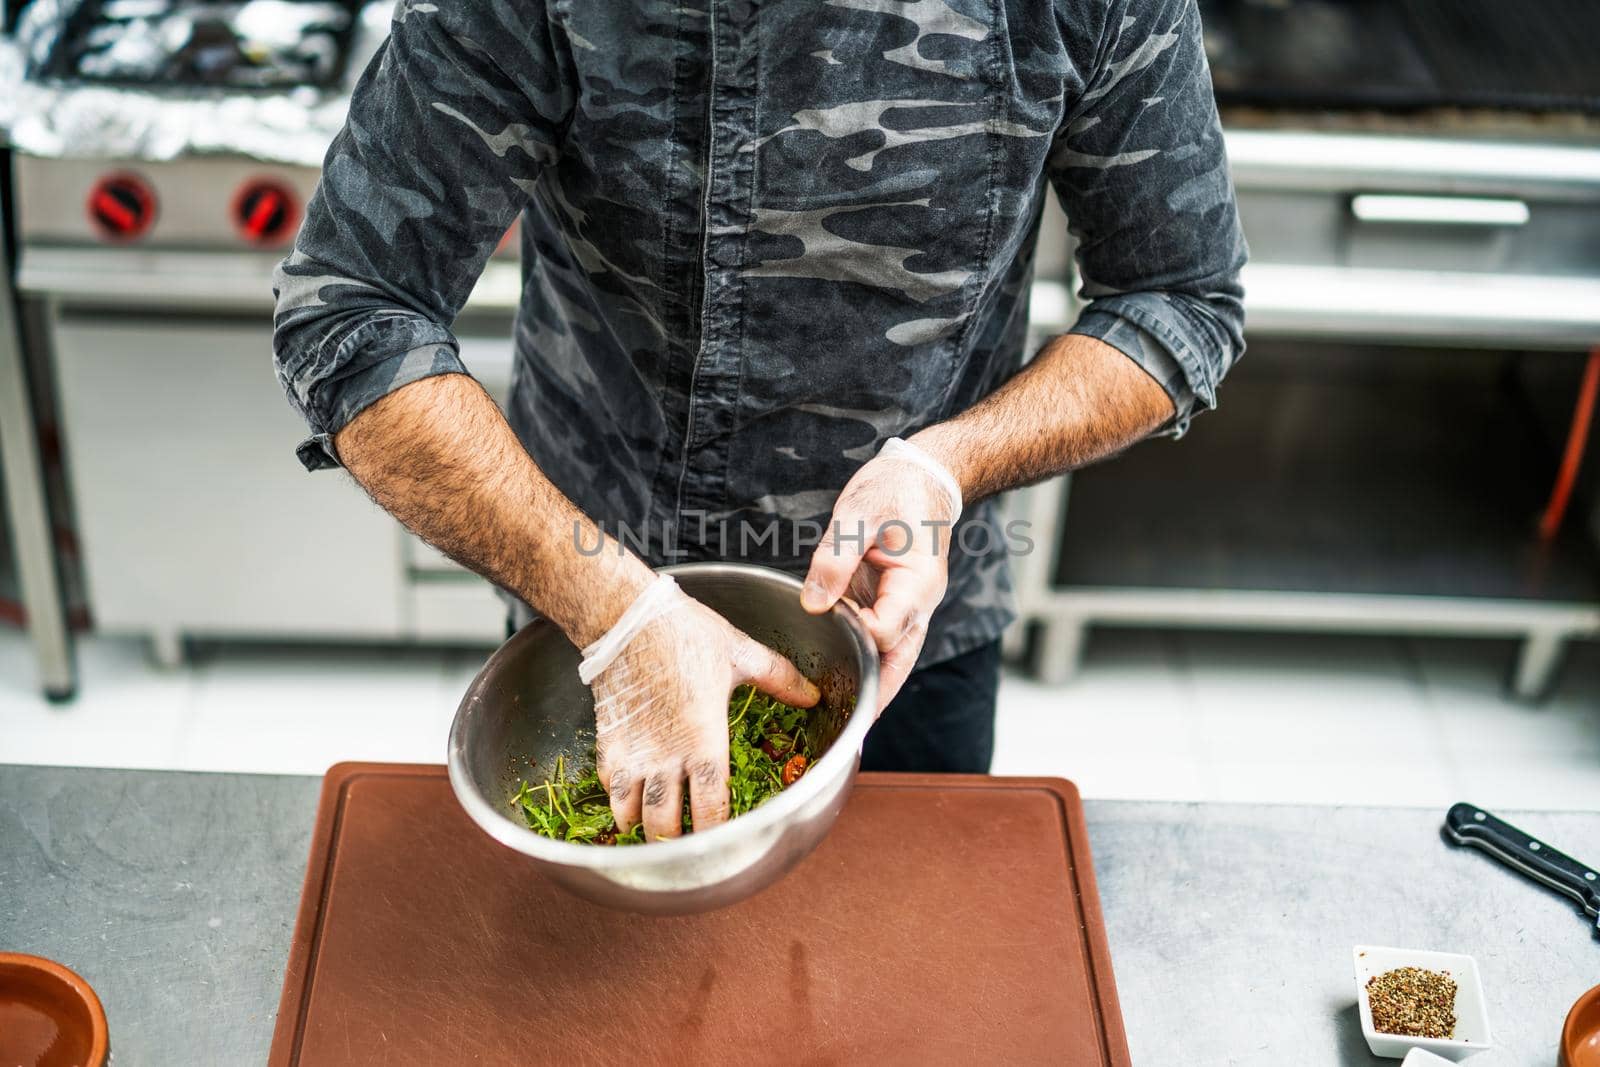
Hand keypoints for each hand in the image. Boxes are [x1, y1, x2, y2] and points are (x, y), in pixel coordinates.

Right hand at [579, 575, 818, 839]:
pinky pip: (607, 787)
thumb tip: (814, 695)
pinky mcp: (608, 741)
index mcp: (704, 740)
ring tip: (656, 834)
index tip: (724, 843)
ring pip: (631, 814)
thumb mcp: (741, 653)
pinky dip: (618, 802)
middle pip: (666, 825)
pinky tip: (629, 803)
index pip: (710, 809)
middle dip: (677, 844)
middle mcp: (665, 756)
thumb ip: (780, 679)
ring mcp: (632, 752)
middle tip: (688, 848)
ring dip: (643, 830)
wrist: (625, 616)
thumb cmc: (685, 633)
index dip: (717, 834)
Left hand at [800, 438, 961, 710]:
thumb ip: (835, 559)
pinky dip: (865, 666)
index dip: (856, 637)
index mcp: (917, 584)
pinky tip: (842, 687)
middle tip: (846, 734)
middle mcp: (918, 604)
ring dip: (871, 689)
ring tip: (842, 727)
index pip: (887, 629)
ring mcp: (908, 608)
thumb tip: (814, 605)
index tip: (827, 633)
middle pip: (899, 663)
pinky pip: (880, 644)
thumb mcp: (859, 514)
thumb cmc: (894, 490)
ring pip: (893, 661)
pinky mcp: (892, 605)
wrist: (921, 478)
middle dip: (874, 697)